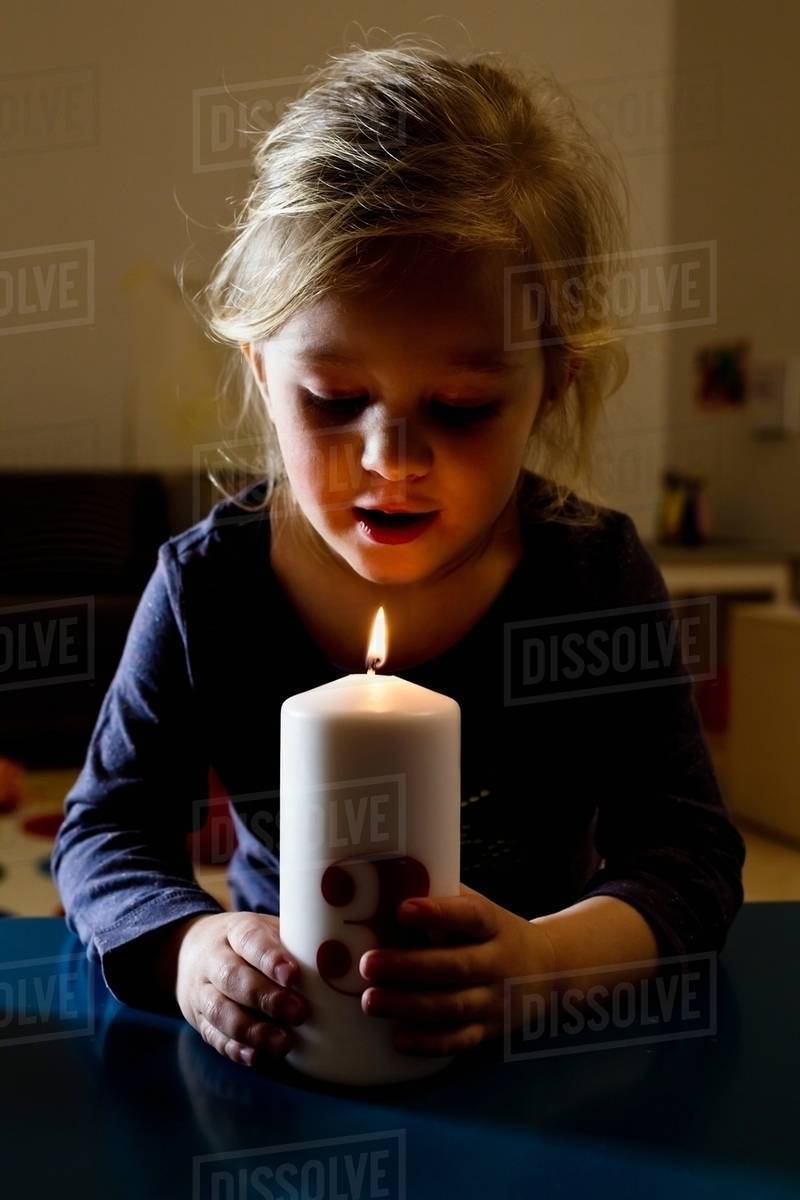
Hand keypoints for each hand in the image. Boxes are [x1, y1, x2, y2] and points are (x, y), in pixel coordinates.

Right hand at [169, 912, 311, 1067]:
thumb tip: (344, 957)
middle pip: (233, 978)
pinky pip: (212, 1035)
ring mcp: (201, 990)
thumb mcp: (266, 929)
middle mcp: (214, 959)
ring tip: (284, 1043)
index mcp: (235, 930)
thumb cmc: (247, 943)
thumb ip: (295, 941)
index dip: (270, 958)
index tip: (293, 976)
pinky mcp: (198, 1019)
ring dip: (252, 1030)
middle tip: (300, 1013)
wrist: (189, 949)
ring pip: (220, 1011)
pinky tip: (257, 1056)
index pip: (250, 940)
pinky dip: (234, 1048)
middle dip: (266, 998)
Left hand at [358, 883, 555, 1055]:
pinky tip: (397, 1037)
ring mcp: (495, 1000)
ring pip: (453, 1006)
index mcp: (494, 925)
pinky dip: (427, 1042)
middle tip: (368, 964)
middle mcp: (498, 963)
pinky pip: (458, 1041)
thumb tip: (388, 885)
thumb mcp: (481, 909)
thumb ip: (443, 899)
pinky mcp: (489, 1030)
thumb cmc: (495, 933)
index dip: (438, 913)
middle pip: (456, 965)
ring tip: (370, 1000)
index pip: (470, 916)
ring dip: (408, 1005)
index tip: (403, 909)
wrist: (550, 970)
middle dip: (409, 966)